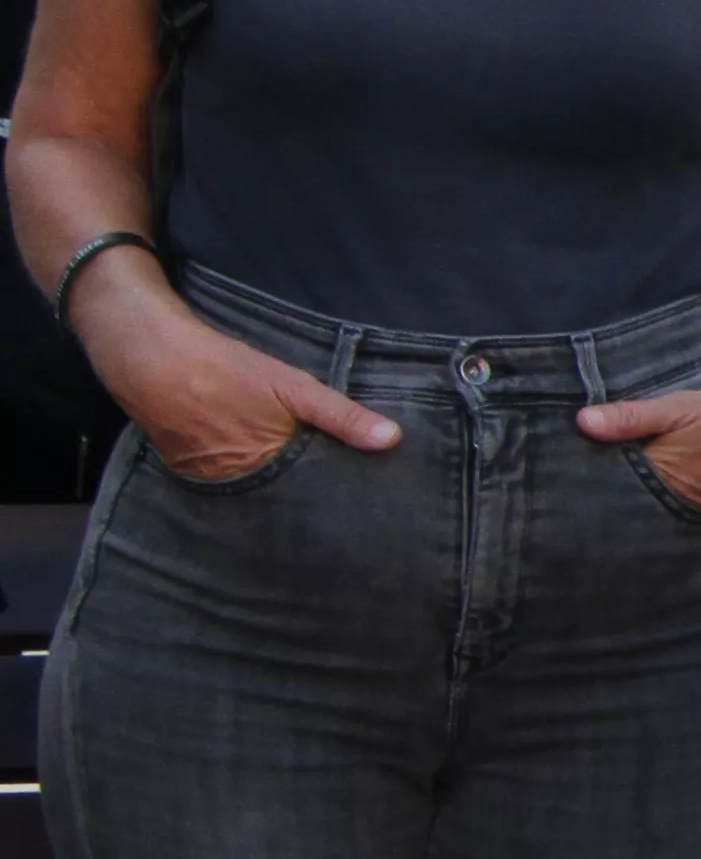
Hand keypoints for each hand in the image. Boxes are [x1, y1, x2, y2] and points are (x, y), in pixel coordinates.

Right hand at [109, 299, 395, 484]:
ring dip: (271, 488)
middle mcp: (234, 483)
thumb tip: (391, 439)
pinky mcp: (187, 470)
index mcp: (264, 468)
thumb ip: (340, 416)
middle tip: (338, 501)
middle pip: (278, 498)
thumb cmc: (226, 371)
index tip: (359, 501)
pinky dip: (241, 476)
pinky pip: (223, 480)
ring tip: (303, 489)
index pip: (307, 496)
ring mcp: (207, 479)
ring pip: (251, 491)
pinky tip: (256, 467)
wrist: (152, 357)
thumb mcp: (293, 387)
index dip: (330, 496)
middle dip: (304, 498)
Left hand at [575, 375, 700, 515]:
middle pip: (626, 503)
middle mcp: (675, 503)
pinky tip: (645, 486)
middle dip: (603, 492)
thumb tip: (582, 422)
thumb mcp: (685, 406)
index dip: (584, 480)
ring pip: (647, 507)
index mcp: (663, 477)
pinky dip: (655, 499)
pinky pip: (669, 508)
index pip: (609, 487)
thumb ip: (633, 416)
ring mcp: (692, 511)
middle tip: (570, 482)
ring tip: (601, 484)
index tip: (559, 474)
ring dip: (630, 496)